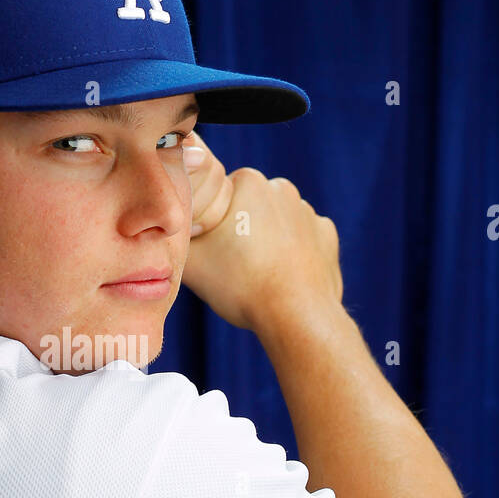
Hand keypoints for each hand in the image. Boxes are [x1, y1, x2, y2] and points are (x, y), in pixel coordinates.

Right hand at [181, 133, 342, 338]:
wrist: (295, 316)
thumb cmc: (240, 285)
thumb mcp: (190, 260)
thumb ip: (177, 236)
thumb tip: (171, 229)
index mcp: (248, 181)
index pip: (218, 196)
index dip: (210, 224)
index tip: (212, 250)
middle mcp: (281, 187)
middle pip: (248, 208)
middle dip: (239, 229)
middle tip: (230, 265)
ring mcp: (308, 212)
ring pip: (275, 224)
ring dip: (266, 241)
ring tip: (256, 275)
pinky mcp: (327, 236)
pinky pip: (302, 240)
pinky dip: (292, 255)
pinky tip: (282, 278)